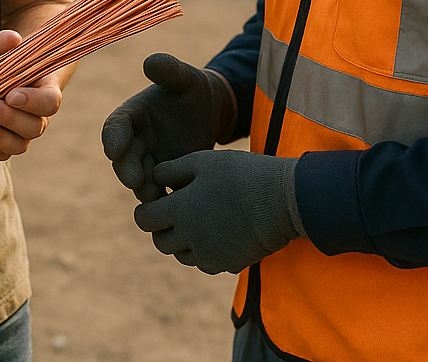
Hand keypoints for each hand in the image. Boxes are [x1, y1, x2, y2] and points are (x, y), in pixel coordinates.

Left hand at [0, 29, 63, 161]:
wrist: (7, 81)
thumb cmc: (11, 64)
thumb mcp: (10, 51)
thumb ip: (9, 44)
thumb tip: (9, 38)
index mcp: (47, 92)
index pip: (50, 101)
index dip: (34, 101)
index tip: (13, 94)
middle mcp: (39, 116)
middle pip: (34, 126)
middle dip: (11, 119)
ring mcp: (24, 133)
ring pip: (20, 144)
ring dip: (1, 138)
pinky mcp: (7, 144)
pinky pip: (2, 154)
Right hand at [101, 53, 236, 201]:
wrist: (213, 113)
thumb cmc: (195, 90)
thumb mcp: (186, 78)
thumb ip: (169, 70)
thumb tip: (149, 61)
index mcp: (133, 114)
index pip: (115, 126)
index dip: (112, 138)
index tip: (113, 149)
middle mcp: (135, 141)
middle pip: (123, 158)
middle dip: (126, 169)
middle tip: (135, 180)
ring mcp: (150, 162)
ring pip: (139, 179)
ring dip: (143, 189)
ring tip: (154, 196)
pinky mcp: (166, 179)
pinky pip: (161, 192)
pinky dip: (163, 201)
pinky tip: (173, 206)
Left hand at [133, 149, 301, 273]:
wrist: (284, 200)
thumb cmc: (241, 174)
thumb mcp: (202, 161)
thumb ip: (171, 171)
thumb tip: (153, 178)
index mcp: (179, 211)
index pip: (143, 219)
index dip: (147, 208)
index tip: (159, 197)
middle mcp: (189, 239)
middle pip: (160, 241)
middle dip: (162, 226)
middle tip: (177, 208)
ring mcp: (209, 256)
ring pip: (181, 255)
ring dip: (183, 240)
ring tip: (200, 216)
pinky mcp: (228, 265)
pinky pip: (205, 262)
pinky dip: (205, 249)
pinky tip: (219, 228)